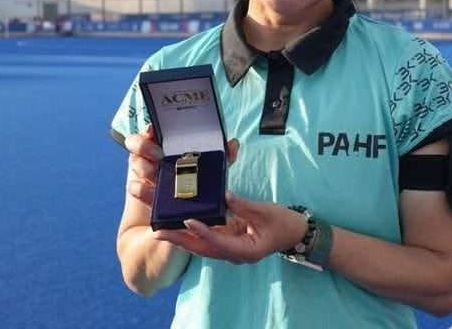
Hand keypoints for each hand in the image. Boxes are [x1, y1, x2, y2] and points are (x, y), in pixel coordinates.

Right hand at [125, 124, 238, 204]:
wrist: (182, 220)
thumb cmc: (198, 189)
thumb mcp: (211, 172)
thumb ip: (221, 158)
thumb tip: (233, 143)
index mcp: (166, 146)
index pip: (152, 130)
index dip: (150, 127)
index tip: (154, 129)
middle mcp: (151, 157)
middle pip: (135, 142)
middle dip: (144, 146)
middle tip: (159, 156)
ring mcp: (144, 175)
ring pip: (135, 162)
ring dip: (142, 166)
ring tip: (151, 176)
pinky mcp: (140, 193)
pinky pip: (134, 187)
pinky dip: (137, 187)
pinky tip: (139, 188)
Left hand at [153, 192, 307, 264]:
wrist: (293, 232)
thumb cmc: (282, 223)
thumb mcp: (265, 212)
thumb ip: (244, 206)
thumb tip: (224, 196)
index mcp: (246, 251)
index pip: (219, 242)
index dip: (203, 231)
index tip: (187, 221)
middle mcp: (234, 254)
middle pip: (203, 248)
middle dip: (180, 241)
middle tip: (158, 232)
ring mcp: (230, 249)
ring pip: (202, 246)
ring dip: (182, 238)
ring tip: (160, 230)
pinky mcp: (228, 241)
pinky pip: (207, 238)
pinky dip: (192, 232)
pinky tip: (177, 224)